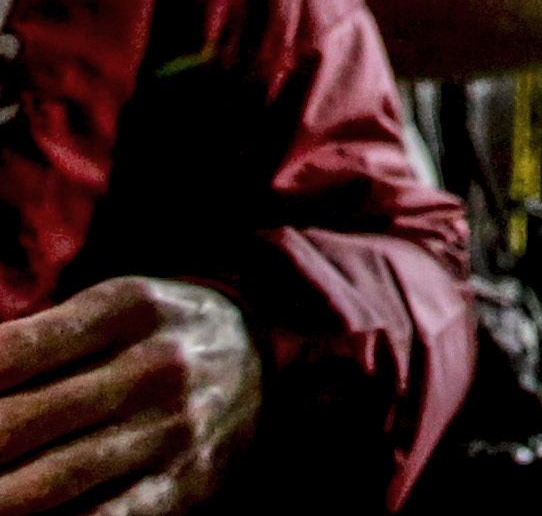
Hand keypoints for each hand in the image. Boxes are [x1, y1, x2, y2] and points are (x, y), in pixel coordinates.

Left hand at [0, 277, 259, 514]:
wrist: (267, 353)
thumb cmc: (154, 332)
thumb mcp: (108, 308)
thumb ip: (36, 339)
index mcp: (128, 308)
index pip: (12, 353)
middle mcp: (154, 366)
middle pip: (18, 422)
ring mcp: (171, 429)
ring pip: (48, 482)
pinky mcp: (184, 483)